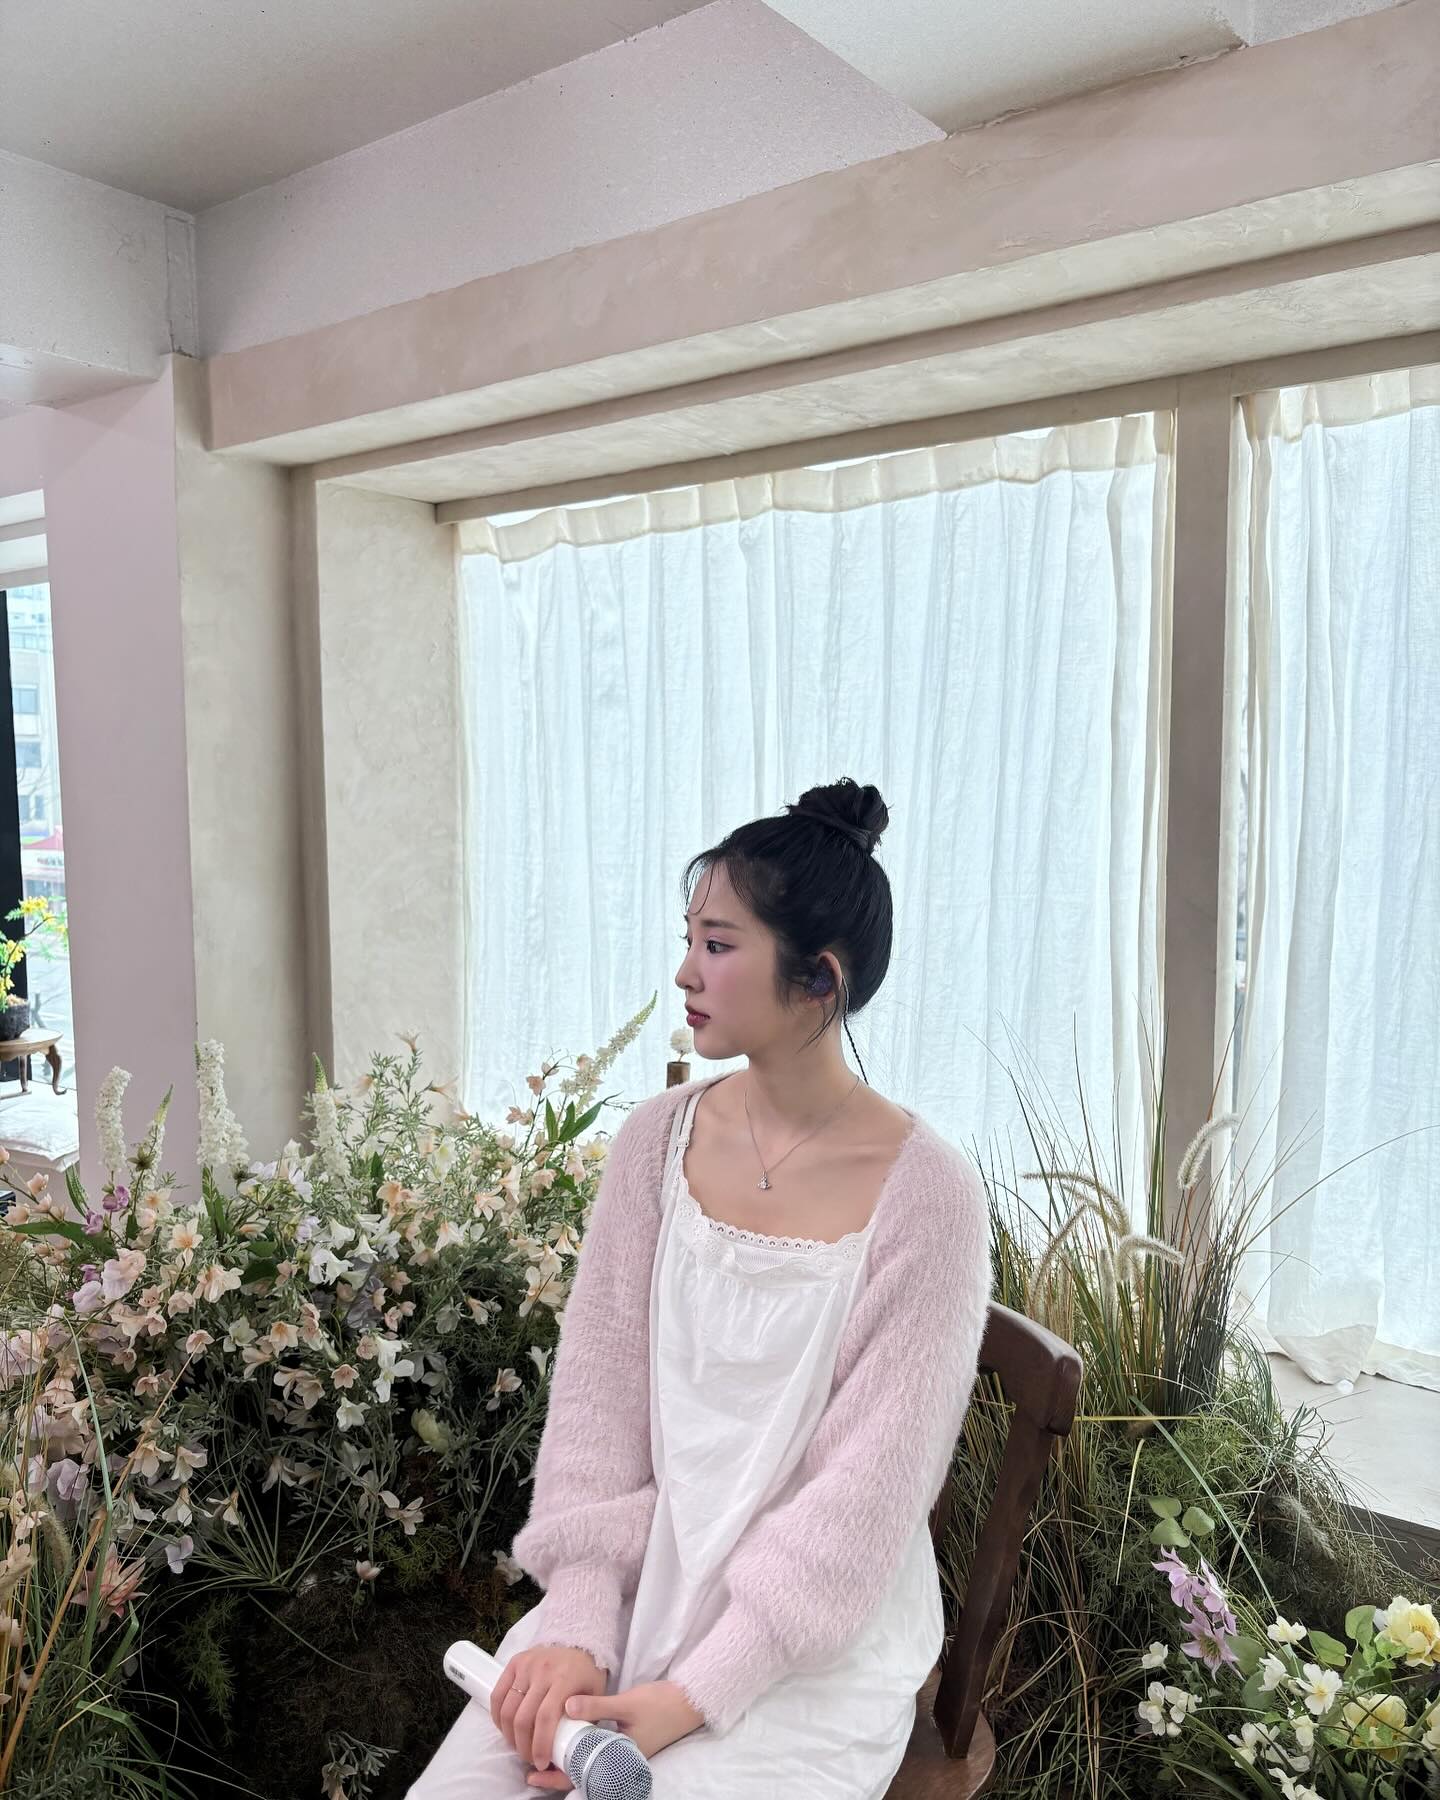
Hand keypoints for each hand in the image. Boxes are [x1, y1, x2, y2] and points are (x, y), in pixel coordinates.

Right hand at [490, 1644, 607, 1772]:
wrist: (580, 1645)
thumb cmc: (588, 1677)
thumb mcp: (597, 1696)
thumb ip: (587, 1718)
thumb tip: (571, 1743)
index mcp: (565, 1679)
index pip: (545, 1718)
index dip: (540, 1745)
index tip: (541, 1763)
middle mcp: (543, 1670)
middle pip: (523, 1717)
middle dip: (523, 1746)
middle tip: (530, 1759)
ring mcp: (526, 1665)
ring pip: (507, 1709)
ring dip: (509, 1736)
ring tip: (519, 1746)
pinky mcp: (515, 1662)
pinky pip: (498, 1695)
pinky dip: (497, 1717)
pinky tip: (507, 1729)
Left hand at [524, 1680, 705, 1789]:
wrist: (688, 1702)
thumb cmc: (660, 1705)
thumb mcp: (627, 1703)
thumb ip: (597, 1705)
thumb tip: (566, 1704)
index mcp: (618, 1758)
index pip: (581, 1775)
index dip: (556, 1778)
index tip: (534, 1774)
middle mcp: (618, 1761)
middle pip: (582, 1773)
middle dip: (556, 1771)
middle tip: (530, 1768)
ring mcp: (622, 1753)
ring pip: (588, 1763)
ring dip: (567, 1759)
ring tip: (544, 1753)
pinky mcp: (625, 1743)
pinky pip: (597, 1751)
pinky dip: (581, 1748)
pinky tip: (569, 1738)